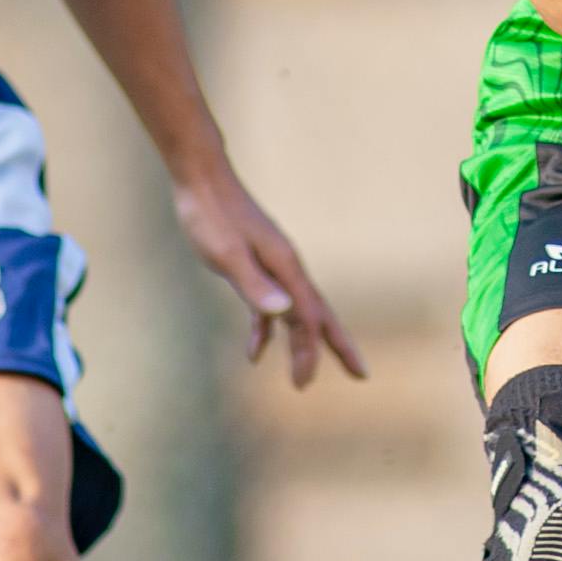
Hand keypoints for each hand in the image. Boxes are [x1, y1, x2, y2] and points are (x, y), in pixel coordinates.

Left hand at [171, 163, 367, 385]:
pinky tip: (255, 352)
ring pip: (297, 312)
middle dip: (337, 346)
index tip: (303, 383)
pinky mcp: (254, 264)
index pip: (307, 318)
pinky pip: (270, 306)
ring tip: (305, 374)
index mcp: (285, 268)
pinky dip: (267, 331)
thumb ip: (254, 284)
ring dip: (303, 343)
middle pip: (317, 315)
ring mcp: (272, 265)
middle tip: (361, 375)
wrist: (200, 177)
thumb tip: (284, 313)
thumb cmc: (211, 214)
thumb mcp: (227, 254)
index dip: (310, 352)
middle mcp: (286, 268)